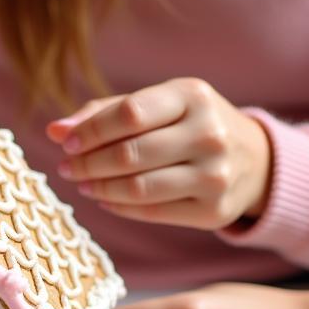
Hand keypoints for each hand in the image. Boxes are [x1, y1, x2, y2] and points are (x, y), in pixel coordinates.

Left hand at [47, 78, 271, 229]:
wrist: (254, 160)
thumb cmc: (190, 125)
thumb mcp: (159, 105)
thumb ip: (105, 113)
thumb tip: (55, 130)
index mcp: (193, 96)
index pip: (129, 114)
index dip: (90, 131)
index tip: (66, 144)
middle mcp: (209, 134)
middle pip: (130, 154)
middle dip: (88, 163)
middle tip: (66, 168)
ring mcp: (215, 175)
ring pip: (139, 188)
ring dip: (100, 188)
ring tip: (82, 184)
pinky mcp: (213, 211)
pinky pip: (152, 212)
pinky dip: (119, 207)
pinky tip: (104, 199)